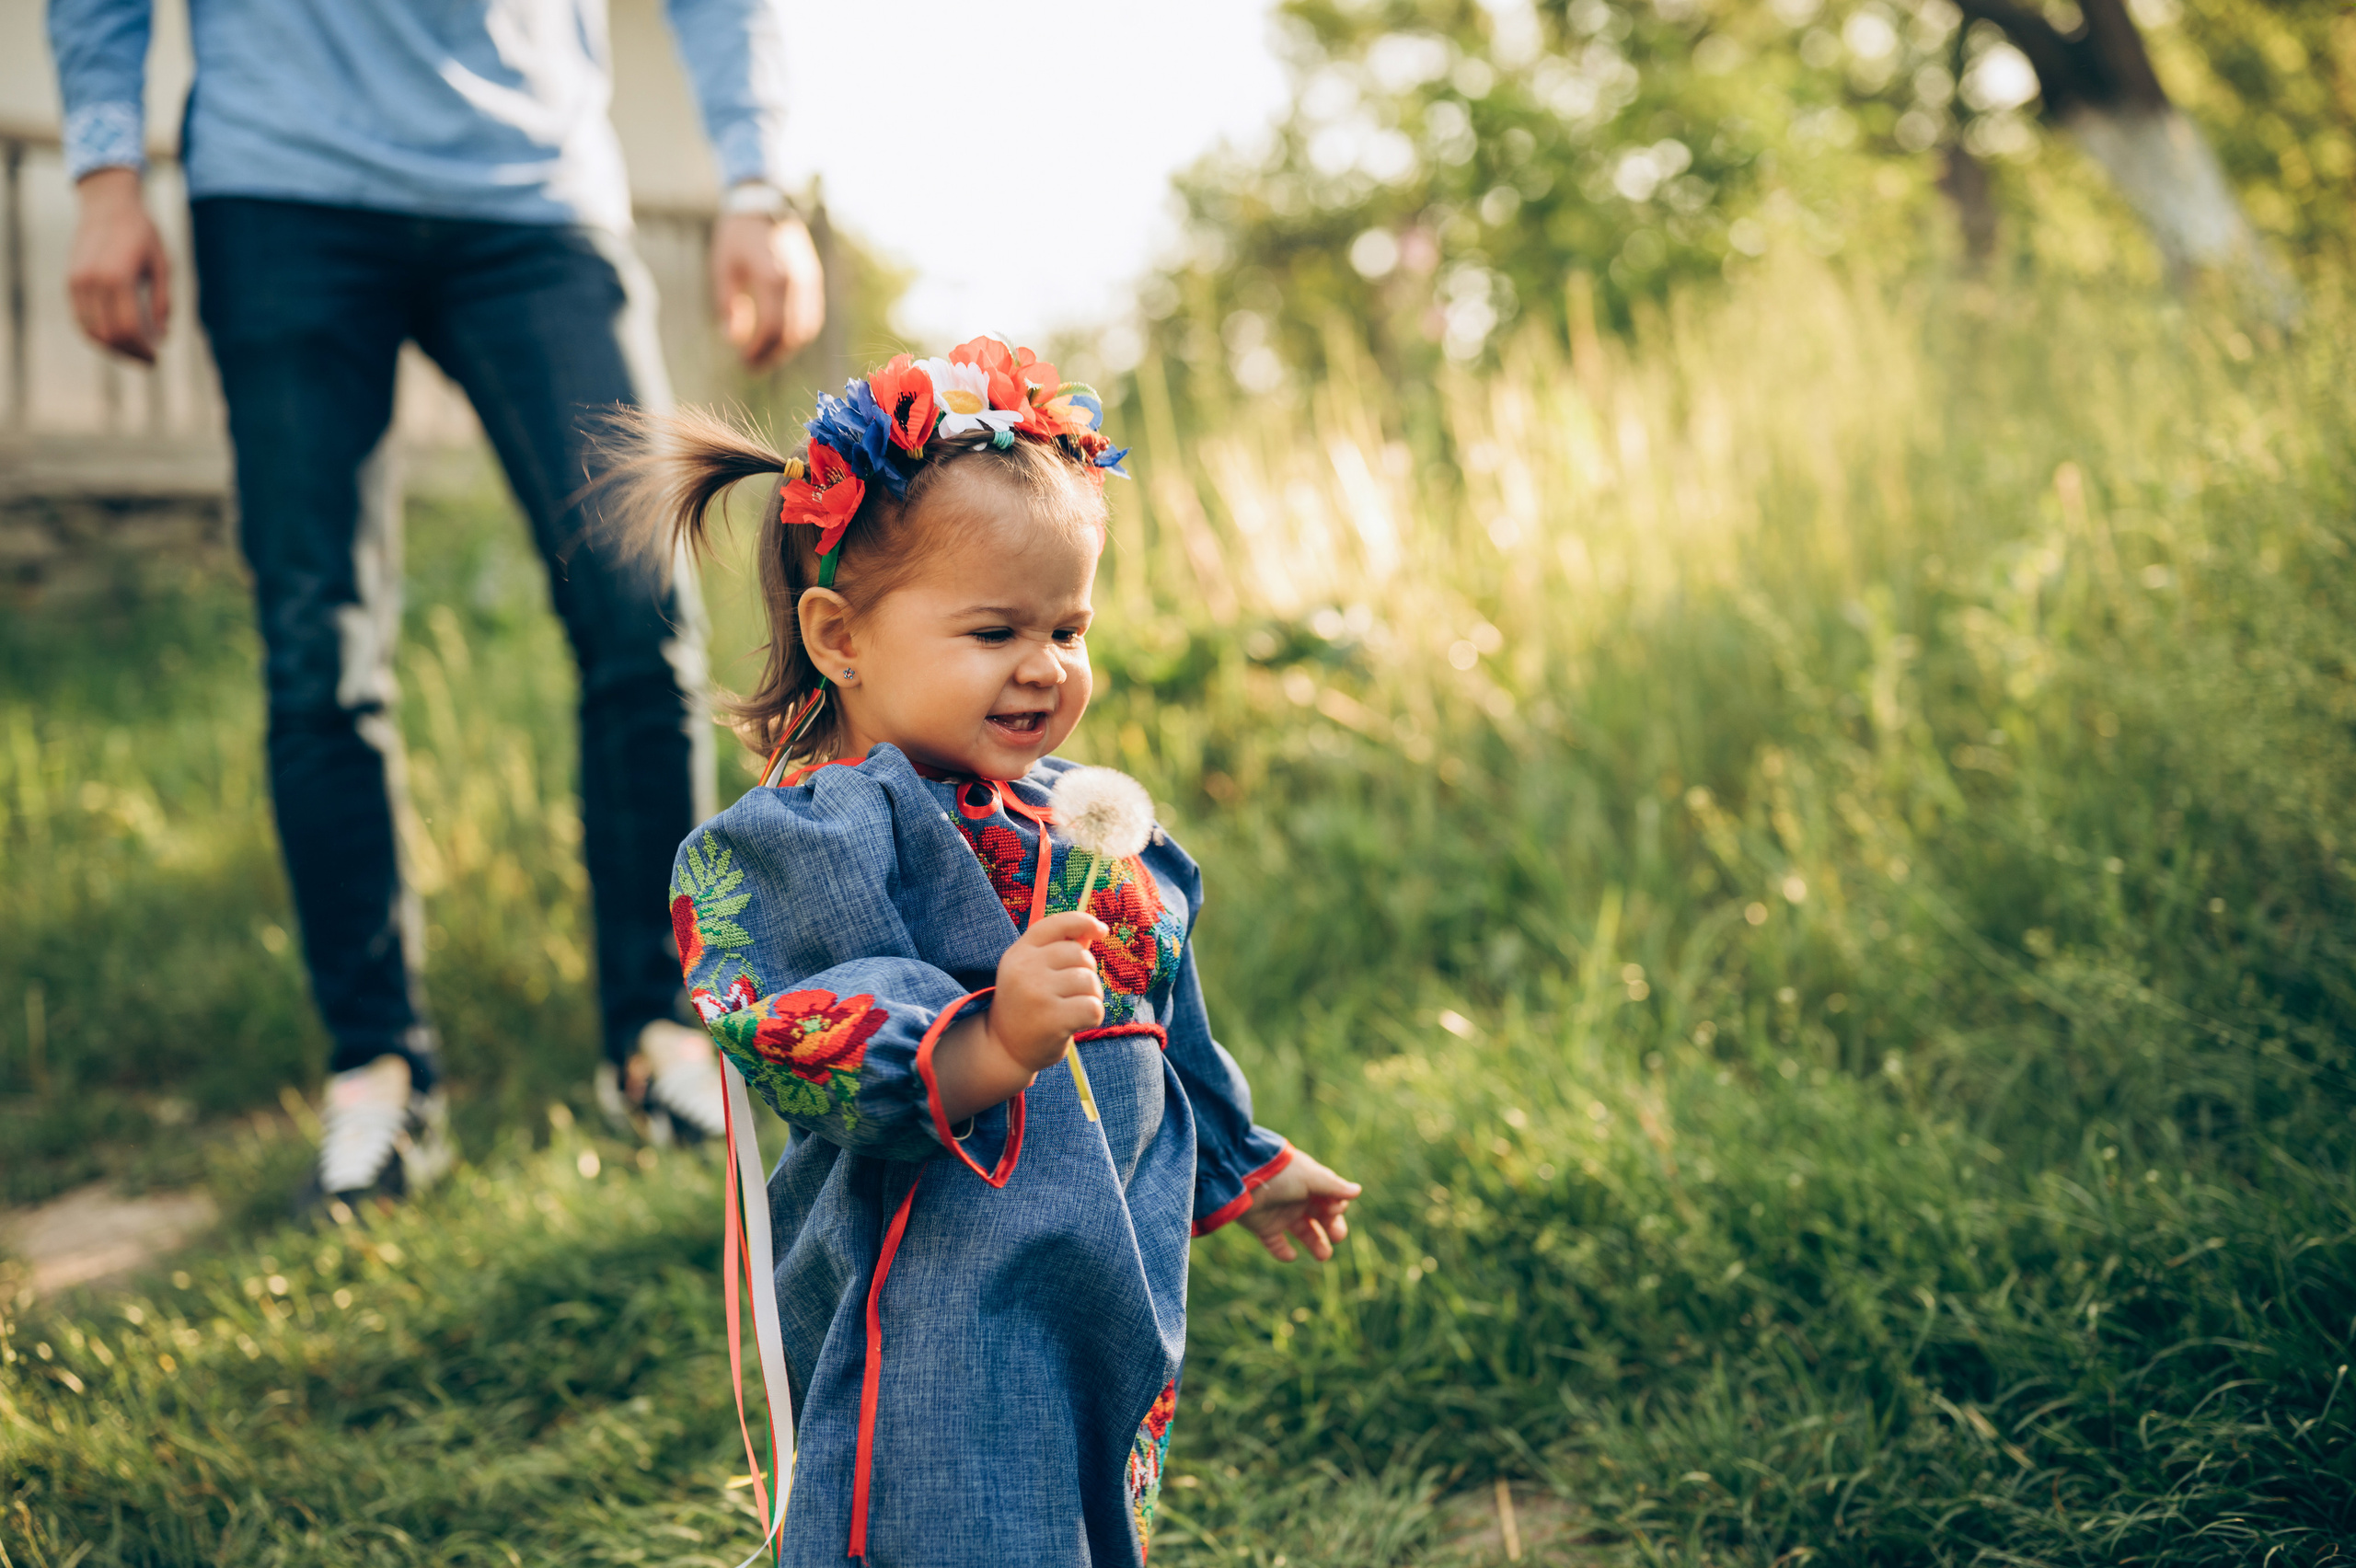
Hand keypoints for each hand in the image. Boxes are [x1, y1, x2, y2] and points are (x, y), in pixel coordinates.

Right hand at [68, 168, 170, 363]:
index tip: (157, 359)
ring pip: (91, 331)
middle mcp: (92, 281)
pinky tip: (117, 337)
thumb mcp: (162, 265)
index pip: (127, 328)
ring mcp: (77, 281)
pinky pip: (81, 318)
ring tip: (134, 351)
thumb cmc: (142, 233)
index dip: (142, 349)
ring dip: (113, 347)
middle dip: (129, 353)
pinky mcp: (70, 281)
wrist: (107, 205)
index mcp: (118, 276)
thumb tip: (162, 336)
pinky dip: (97, 334)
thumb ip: (162, 302)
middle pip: (108, 334)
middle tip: (148, 361)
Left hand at [711, 211, 823, 370]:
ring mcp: (809, 280)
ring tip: (765, 356)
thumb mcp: (723, 269)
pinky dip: (797, 333)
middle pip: (791, 333)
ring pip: (806, 328)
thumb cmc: (736, 235)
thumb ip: (728, 306)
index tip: (743, 360)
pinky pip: (812, 316)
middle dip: (772, 354)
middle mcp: (797, 281)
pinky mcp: (814, 279)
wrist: (763, 201)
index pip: (771, 327)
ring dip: (786, 348)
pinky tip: (779, 339)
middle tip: (752, 366)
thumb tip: (733, 340)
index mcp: (772, 277)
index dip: (758, 350)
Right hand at [986, 911, 1107, 1070]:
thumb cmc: (1026, 1006)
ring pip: (1090, 982)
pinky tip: (1076, 1024)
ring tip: (1072, 1009)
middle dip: (1086, 973)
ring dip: (1091, 997)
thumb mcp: (1031, 971)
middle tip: (1071, 993)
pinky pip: (1093, 1007)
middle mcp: (1025, 969)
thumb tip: (1094, 930)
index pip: (1056, 924)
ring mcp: (1037, 993)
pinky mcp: (1053, 1019)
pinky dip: (1092, 1017)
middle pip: (1080, 954)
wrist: (1003, 1049)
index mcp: (1019, 953)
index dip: (1084, 922)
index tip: (1102, 930)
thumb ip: (1058, 949)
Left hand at [1236, 1149, 1360, 1262]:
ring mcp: (1281, 1213)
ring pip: (1303, 1232)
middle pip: (1322, 1217)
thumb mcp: (1310, 1178)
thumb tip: (1358, 1191)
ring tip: (1324, 1256)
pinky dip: (1283, 1252)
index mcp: (1310, 1183)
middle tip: (1336, 1236)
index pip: (1332, 1198)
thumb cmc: (1281, 1174)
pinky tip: (1291, 1255)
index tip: (1334, 1208)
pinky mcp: (1264, 1227)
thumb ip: (1334, 1187)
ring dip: (1316, 1244)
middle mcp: (1297, 1199)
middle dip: (1332, 1227)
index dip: (1337, 1207)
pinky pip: (1276, 1243)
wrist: (1242, 1178)